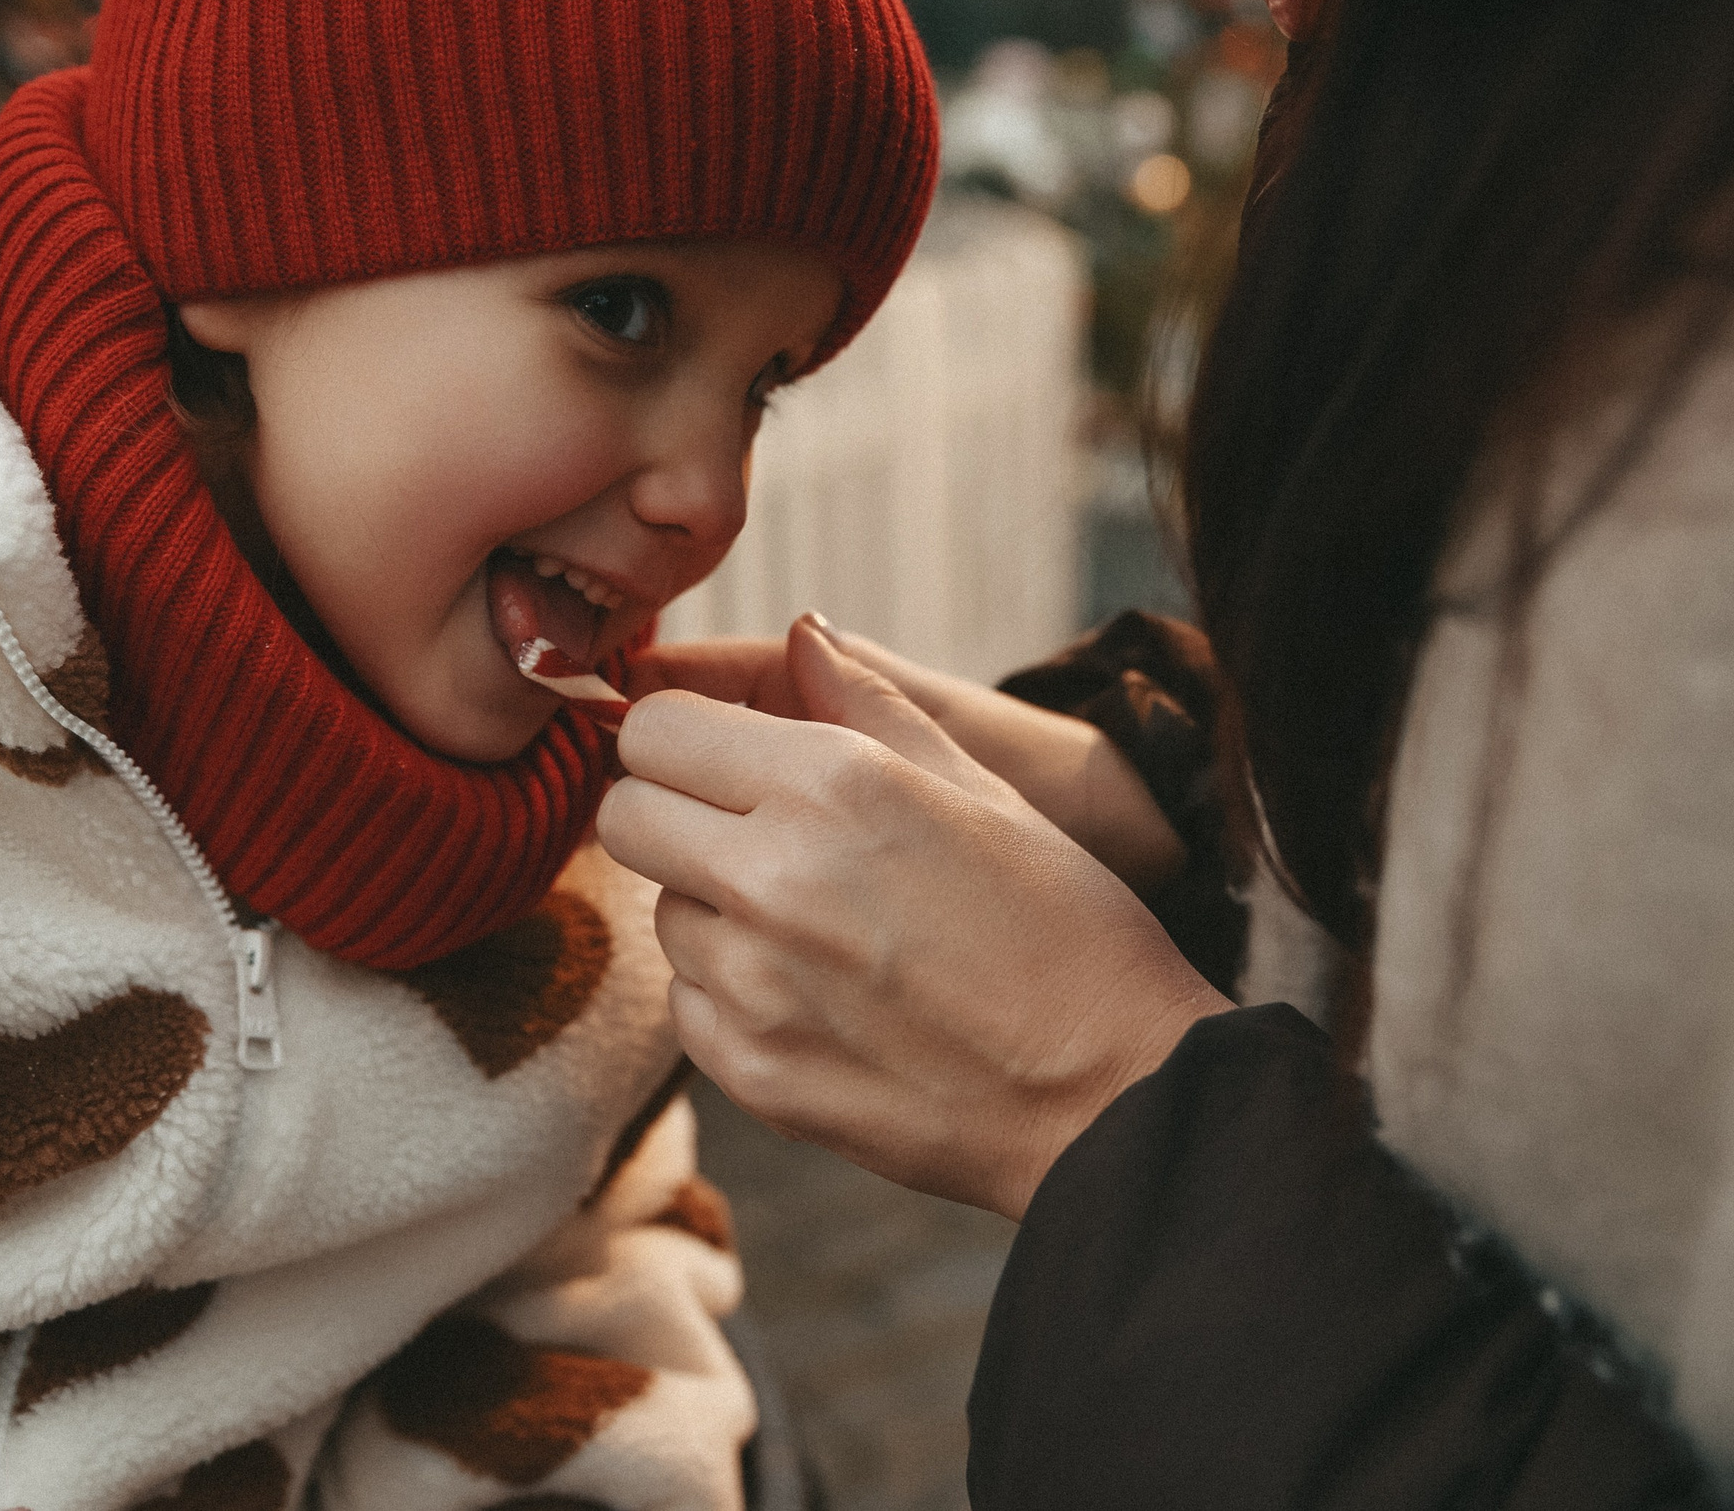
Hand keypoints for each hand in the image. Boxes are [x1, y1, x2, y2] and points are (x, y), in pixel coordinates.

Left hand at [599, 616, 1232, 1219]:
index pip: (655, 729)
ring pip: (659, 909)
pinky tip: (822, 995)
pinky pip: (687, 1000)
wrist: (1109, 1096)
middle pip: (623, 813)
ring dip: (711, 907)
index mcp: (831, 783)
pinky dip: (732, 992)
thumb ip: (865, 703)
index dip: (682, 740)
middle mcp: (773, 874)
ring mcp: (752, 981)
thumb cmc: (1065, 928)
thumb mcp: (980, 786)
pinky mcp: (748, 1070)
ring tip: (817, 928)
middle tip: (744, 835)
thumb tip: (800, 637)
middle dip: (669, 812)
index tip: (719, 761)